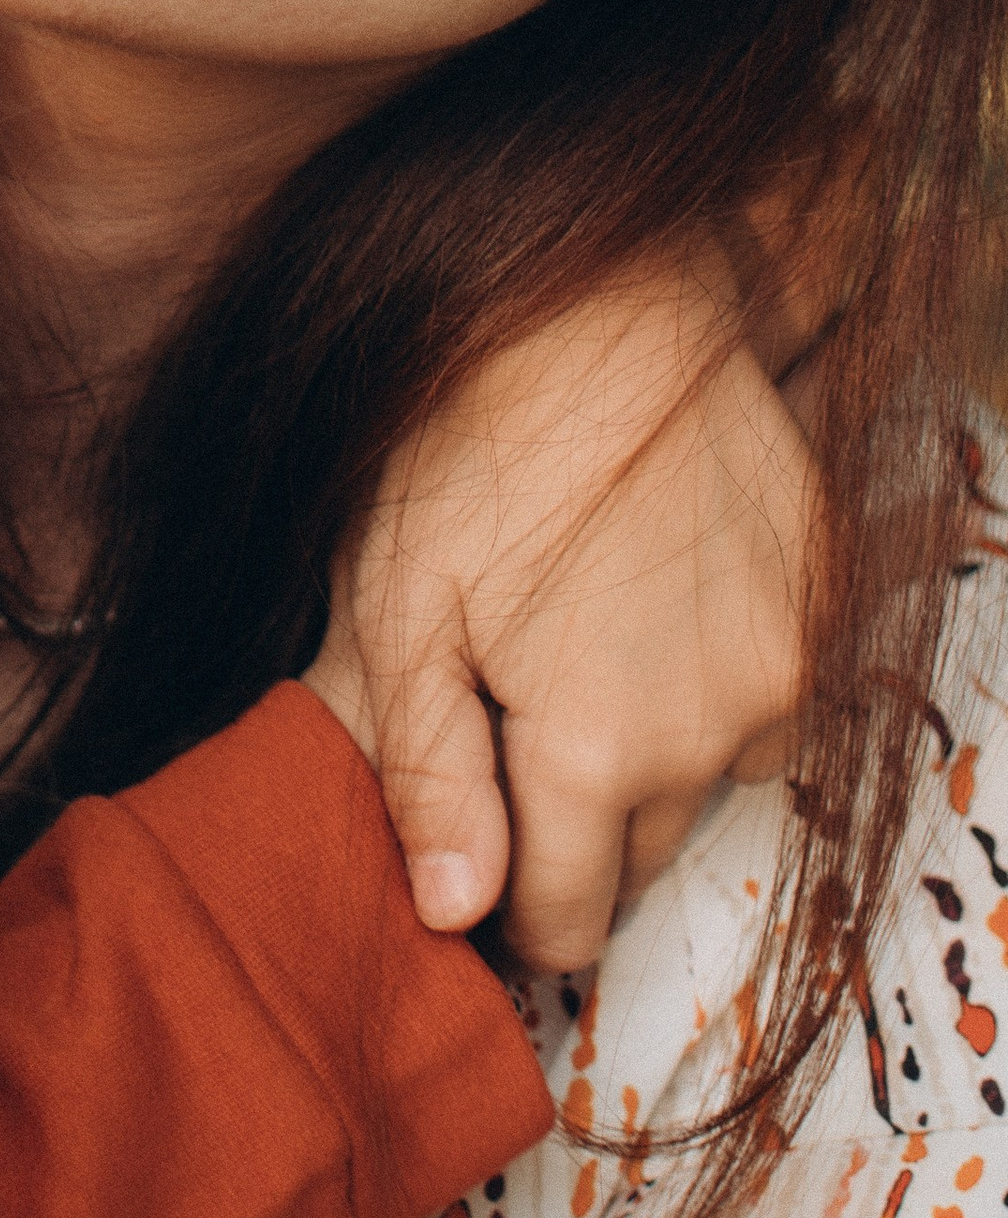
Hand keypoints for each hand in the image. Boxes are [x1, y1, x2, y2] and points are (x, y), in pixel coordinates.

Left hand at [304, 254, 813, 972]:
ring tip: (572, 644)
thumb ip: (427, 773)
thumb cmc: (467, 440)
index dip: (510, 909)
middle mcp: (707, 731)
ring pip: (707, 774)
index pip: (567, 922)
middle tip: (505, 724)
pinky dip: (706, 674)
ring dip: (648, 748)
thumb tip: (452, 912)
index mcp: (592, 751)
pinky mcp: (818, 594)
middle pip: (638, 855)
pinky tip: (642, 595)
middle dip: (572, 826)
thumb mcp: (398, 605)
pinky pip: (762, 689)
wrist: (597, 296)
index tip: (476, 853)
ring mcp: (780, 662)